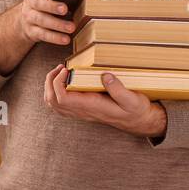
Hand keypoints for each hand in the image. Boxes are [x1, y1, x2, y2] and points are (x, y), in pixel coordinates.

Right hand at [0, 0, 74, 74]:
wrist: (26, 21)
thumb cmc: (46, 3)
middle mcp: (30, 3)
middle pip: (38, 3)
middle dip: (51, 6)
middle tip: (65, 9)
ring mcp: (29, 18)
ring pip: (41, 20)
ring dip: (57, 24)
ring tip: (71, 27)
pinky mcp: (32, 31)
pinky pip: (43, 34)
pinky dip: (55, 37)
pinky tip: (66, 39)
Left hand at [43, 64, 167, 138]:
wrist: (138, 122)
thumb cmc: (136, 110)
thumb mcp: (133, 99)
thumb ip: (119, 89)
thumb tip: (105, 76)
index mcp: (91, 107)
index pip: (62, 99)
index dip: (58, 83)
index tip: (66, 69)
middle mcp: (83, 111)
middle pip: (52, 101)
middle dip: (50, 82)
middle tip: (60, 67)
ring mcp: (81, 112)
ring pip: (54, 104)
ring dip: (51, 87)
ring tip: (61, 72)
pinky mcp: (82, 110)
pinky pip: (60, 105)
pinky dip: (56, 92)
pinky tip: (65, 81)